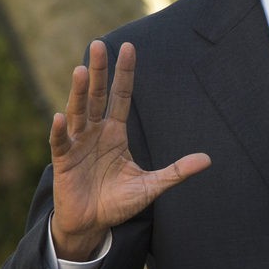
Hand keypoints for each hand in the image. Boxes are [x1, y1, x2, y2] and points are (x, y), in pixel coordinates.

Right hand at [49, 40, 210, 259]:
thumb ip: (176, 172)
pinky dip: (61, 130)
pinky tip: (62, 117)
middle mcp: (95, 132)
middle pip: (97, 96)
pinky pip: (61, 142)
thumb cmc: (119, 202)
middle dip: (98, 71)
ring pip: (78, 112)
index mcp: (115, 134)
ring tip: (80, 70)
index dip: (125, 74)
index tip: (129, 48)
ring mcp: (78, 144)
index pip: (121, 96)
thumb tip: (208, 159)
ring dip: (78, 92)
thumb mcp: (151, 186)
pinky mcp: (63, 161)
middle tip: (99, 44)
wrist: (93, 224)